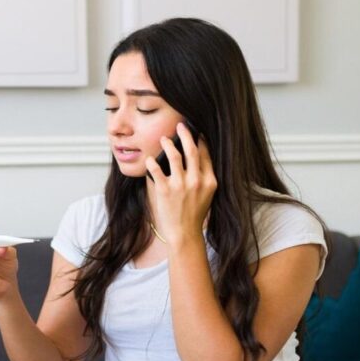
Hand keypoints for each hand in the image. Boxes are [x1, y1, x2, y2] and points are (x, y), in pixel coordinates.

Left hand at [144, 122, 216, 245]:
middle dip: (185, 134)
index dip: (200, 140)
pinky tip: (149, 159)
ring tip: (164, 139)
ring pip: (174, 155)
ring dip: (168, 144)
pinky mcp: (165, 191)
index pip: (205, 154)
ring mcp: (181, 185)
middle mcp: (196, 181)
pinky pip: (156, 170)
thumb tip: (199, 156)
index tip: (196, 132)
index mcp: (210, 181)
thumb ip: (205, 176)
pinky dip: (152, 162)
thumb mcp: (208, 195)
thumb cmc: (195, 214)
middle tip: (180, 126)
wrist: (184, 234)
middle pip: (191, 150)